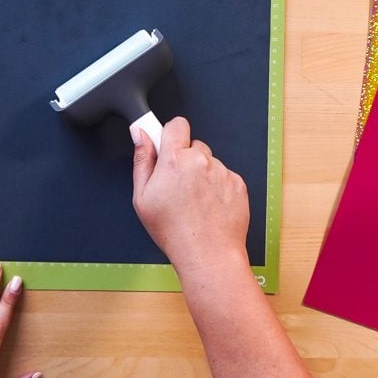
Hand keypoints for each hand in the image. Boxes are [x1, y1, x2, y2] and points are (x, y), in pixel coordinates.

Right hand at [131, 117, 249, 275]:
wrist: (208, 254)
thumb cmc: (173, 231)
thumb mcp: (142, 197)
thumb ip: (142, 160)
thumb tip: (140, 134)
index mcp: (174, 160)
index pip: (177, 124)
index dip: (171, 134)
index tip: (167, 147)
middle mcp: (200, 161)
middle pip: (193, 145)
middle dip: (186, 159)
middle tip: (179, 186)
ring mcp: (221, 171)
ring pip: (210, 162)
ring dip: (202, 175)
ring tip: (195, 202)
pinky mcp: (238, 183)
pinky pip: (224, 176)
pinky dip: (218, 187)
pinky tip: (209, 207)